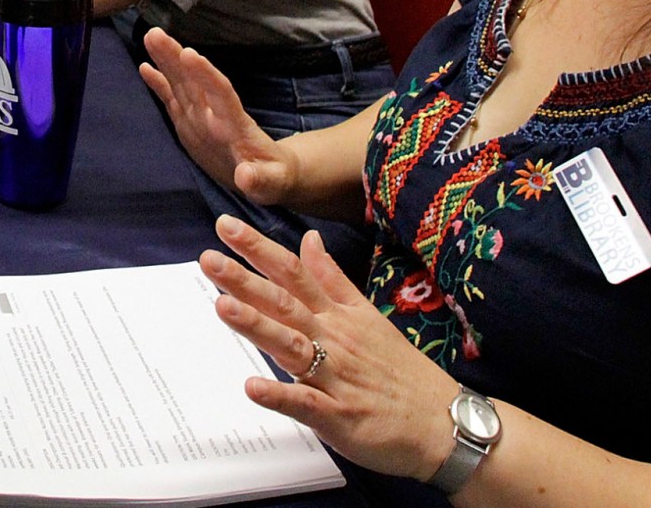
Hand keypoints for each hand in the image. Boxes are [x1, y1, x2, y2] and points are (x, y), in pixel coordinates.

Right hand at [138, 27, 291, 202]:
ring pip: (182, 84)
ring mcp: (201, 117)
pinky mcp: (189, 123)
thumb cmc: (273, 177)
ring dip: (166, 61)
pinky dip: (159, 84)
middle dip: (176, 58)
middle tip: (156, 33)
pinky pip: (172, 99)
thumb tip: (246, 176)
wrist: (264, 173)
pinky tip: (145, 66)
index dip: (206, 75)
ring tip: (151, 37)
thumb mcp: (272, 184)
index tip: (189, 54)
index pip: (221, 94)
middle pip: (195, 81)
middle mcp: (215, 115)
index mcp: (236, 126)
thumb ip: (261, 180)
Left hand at [206, 219, 460, 481]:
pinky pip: (307, 404)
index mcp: (338, 315)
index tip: (226, 226)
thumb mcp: (367, 315)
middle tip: (208, 258)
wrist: (443, 423)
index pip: (294, 273)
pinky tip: (252, 387)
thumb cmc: (400, 370)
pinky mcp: (340, 416)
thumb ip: (332, 278)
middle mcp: (334, 339)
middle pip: (285, 303)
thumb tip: (308, 239)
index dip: (259, 249)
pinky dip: (280, 395)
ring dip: (257, 326)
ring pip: (291, 346)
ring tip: (221, 306)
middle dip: (245, 280)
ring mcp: (336, 377)